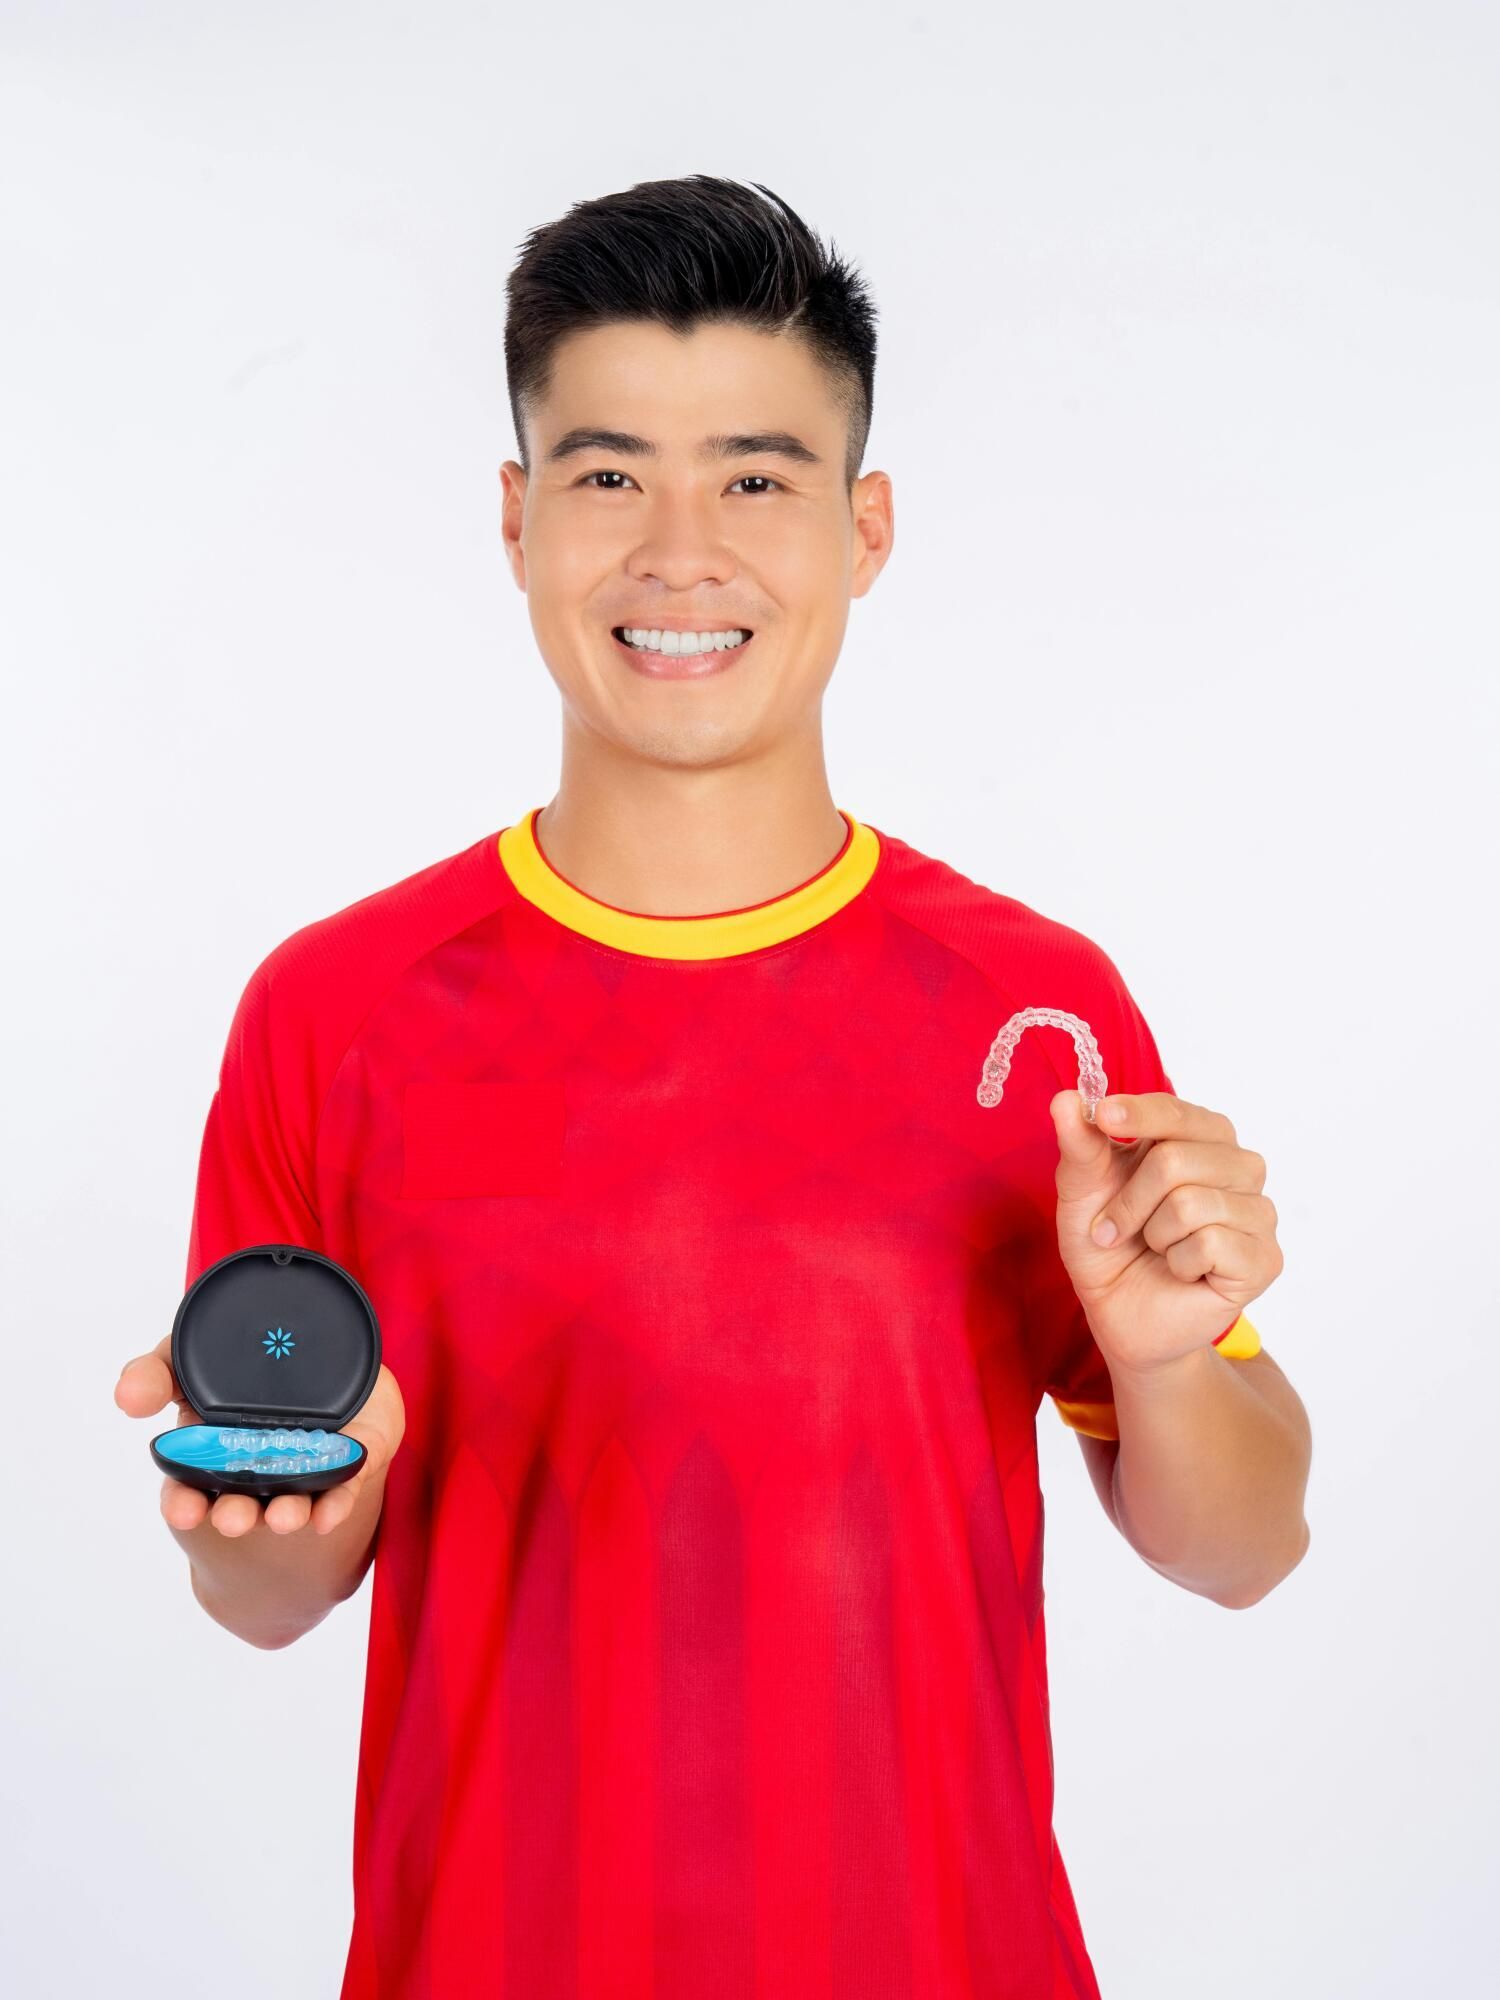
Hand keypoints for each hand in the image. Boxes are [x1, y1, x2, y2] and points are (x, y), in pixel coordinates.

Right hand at [114, 1335, 404, 1538]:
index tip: (182, 1510)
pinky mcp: (346, 1461)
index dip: (183, 1502)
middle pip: (239, 1502)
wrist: (314, 1354)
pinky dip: (334, 1502)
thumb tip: (126, 1396)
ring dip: (285, 1513)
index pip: (189, 1487)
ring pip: (291, 1501)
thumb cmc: (239, 1367)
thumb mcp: (188, 1359)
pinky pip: (341, 1489)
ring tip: (283, 1518)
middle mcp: (252, 1472)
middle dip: (233, 1514)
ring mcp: (300, 1469)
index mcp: (210, 1453)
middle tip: (232, 1520)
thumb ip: (157, 1373)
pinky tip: (326, 1514)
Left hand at [1048, 1088, 1282, 1375]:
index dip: (1139, 1114)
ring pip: (1191, 1203)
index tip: (1104, 1116)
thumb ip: (1080, 1145)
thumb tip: (1066, 1098)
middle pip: (1176, 1159)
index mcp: (1200, 1138)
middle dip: (1129, 1200)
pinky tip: (1182, 1272)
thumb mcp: (1082, 1192)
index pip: (1176, 1112)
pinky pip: (1210, 1243)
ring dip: (1153, 1234)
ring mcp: (1257, 1212)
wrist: (1120, 1315)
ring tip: (1155, 1249)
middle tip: (1114, 1228)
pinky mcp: (1265, 1258)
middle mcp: (1238, 1167)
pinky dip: (1178, 1262)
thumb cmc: (1109, 1245)